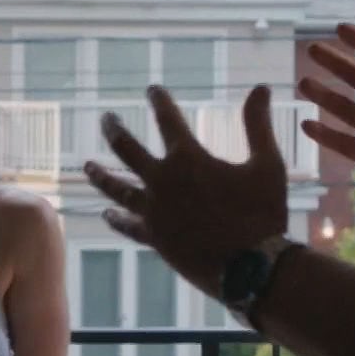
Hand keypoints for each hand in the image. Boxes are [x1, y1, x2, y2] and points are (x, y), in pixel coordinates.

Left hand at [83, 85, 288, 297]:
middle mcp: (162, 182)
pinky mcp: (154, 239)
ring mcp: (153, 212)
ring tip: (86, 166)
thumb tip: (261, 86)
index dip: (159, 101)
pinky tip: (107, 214)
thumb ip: (258, 124)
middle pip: (127, 149)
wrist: (251, 268)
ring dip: (100, 175)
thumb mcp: (267, 163)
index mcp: (188, 159)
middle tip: (106, 119)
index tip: (152, 90)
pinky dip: (116, 218)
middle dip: (115, 130)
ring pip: (116, 188)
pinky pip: (127, 226)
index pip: (167, 120)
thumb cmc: (263, 213)